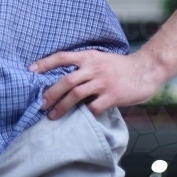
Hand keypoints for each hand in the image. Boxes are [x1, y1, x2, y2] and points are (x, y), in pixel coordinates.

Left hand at [29, 49, 163, 118]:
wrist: (145, 69)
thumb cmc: (120, 66)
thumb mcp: (100, 58)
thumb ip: (84, 66)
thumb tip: (63, 78)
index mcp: (88, 57)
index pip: (62, 57)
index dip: (45, 63)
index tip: (30, 70)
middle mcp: (93, 68)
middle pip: (66, 80)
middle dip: (50, 93)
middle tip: (41, 104)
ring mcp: (103, 82)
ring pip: (76, 95)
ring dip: (62, 106)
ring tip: (53, 115)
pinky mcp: (113, 95)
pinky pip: (94, 107)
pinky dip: (85, 113)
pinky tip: (80, 119)